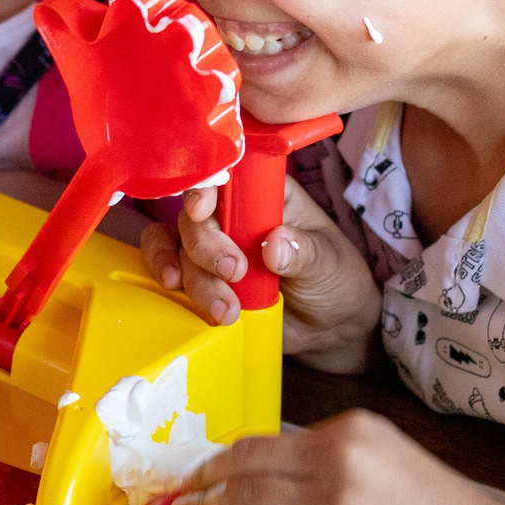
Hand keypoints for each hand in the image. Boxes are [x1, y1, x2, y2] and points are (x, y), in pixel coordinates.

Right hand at [139, 173, 378, 365]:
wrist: (330, 328)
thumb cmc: (335, 280)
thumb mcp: (328, 264)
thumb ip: (303, 253)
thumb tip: (274, 244)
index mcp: (265, 194)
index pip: (227, 176)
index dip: (206, 187)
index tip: (202, 210)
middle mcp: (232, 214)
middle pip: (195, 215)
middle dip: (206, 247)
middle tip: (235, 273)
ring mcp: (214, 247)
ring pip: (177, 245)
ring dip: (195, 278)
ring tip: (227, 310)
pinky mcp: (202, 276)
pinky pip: (170, 268)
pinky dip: (168, 278)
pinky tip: (181, 295)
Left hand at [167, 410, 504, 504]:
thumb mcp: (393, 461)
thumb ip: (339, 460)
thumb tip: (280, 477)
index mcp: (353, 430)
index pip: (267, 440)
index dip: (226, 457)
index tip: (206, 469)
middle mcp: (336, 459)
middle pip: (243, 464)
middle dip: (202, 480)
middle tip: (178, 492)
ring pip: (242, 502)